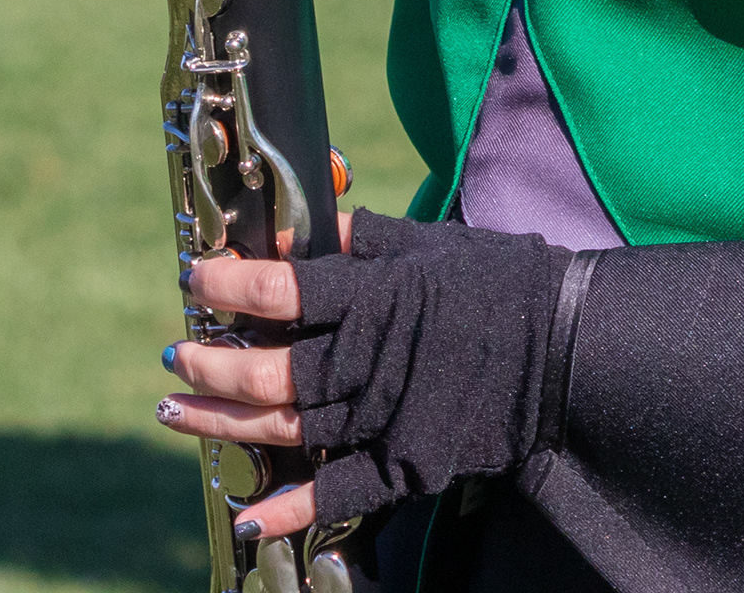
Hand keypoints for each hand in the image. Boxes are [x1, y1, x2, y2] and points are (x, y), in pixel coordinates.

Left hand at [161, 213, 576, 541]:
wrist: (569, 349)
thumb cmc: (503, 283)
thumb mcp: (434, 243)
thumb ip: (364, 238)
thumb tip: (299, 226)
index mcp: (379, 294)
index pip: (282, 290)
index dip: (228, 286)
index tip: (195, 279)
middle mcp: (373, 358)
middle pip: (271, 371)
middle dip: (211, 365)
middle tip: (175, 355)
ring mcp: (387, 417)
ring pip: (287, 429)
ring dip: (222, 424)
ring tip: (174, 412)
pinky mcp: (408, 464)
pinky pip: (340, 493)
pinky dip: (292, 509)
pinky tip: (248, 518)